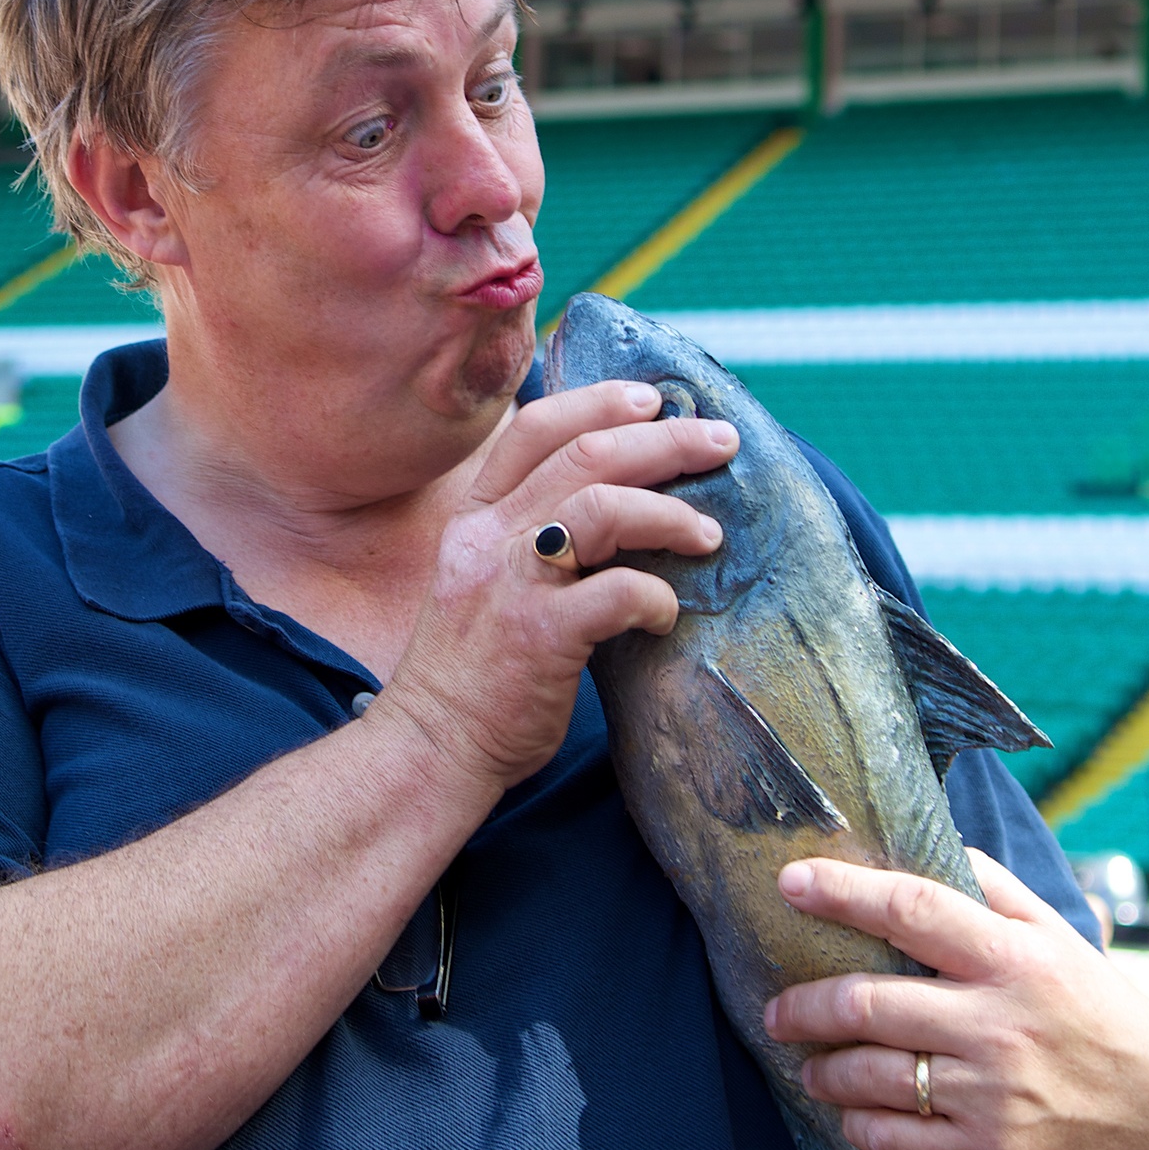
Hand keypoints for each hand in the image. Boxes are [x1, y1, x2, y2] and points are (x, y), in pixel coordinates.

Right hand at [379, 381, 733, 789]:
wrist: (430, 749)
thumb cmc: (473, 672)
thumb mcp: (483, 582)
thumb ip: (530, 538)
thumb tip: (611, 505)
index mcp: (475, 518)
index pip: (535, 429)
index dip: (600, 403)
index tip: (653, 400)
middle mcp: (488, 538)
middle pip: (585, 456)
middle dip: (664, 440)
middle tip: (718, 442)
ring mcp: (510, 585)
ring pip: (601, 507)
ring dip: (669, 513)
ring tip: (708, 534)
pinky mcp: (537, 637)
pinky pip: (614, 592)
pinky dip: (654, 595)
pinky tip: (665, 613)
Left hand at [763, 850, 1148, 1149]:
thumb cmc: (1097, 1015)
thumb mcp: (1061, 941)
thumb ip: (999, 891)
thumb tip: (938, 844)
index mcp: (1015, 959)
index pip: (914, 910)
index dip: (845, 892)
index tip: (791, 881)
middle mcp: (999, 1024)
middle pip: (870, 1003)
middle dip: (805, 1006)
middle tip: (777, 1010)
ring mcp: (991, 1094)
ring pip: (872, 1076)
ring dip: (824, 1070)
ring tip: (810, 1064)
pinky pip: (895, 1139)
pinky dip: (859, 1124)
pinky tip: (853, 1113)